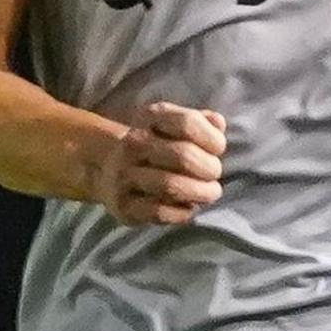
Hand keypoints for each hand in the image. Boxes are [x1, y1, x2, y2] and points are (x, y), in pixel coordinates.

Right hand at [94, 101, 225, 225]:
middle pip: (183, 155)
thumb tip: (217, 122)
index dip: (213, 139)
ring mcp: (124, 175)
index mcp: (149, 118)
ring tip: (209, 192)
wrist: (112, 171)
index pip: (188, 122)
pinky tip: (189, 206)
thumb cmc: (161, 148)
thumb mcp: (178, 127)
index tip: (218, 149)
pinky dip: (183, 212)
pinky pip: (160, 212)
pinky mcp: (123, 205)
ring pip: (170, 185)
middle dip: (210, 168)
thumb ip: (203, 122)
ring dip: (201, 192)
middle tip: (214, 174)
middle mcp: (133, 144)